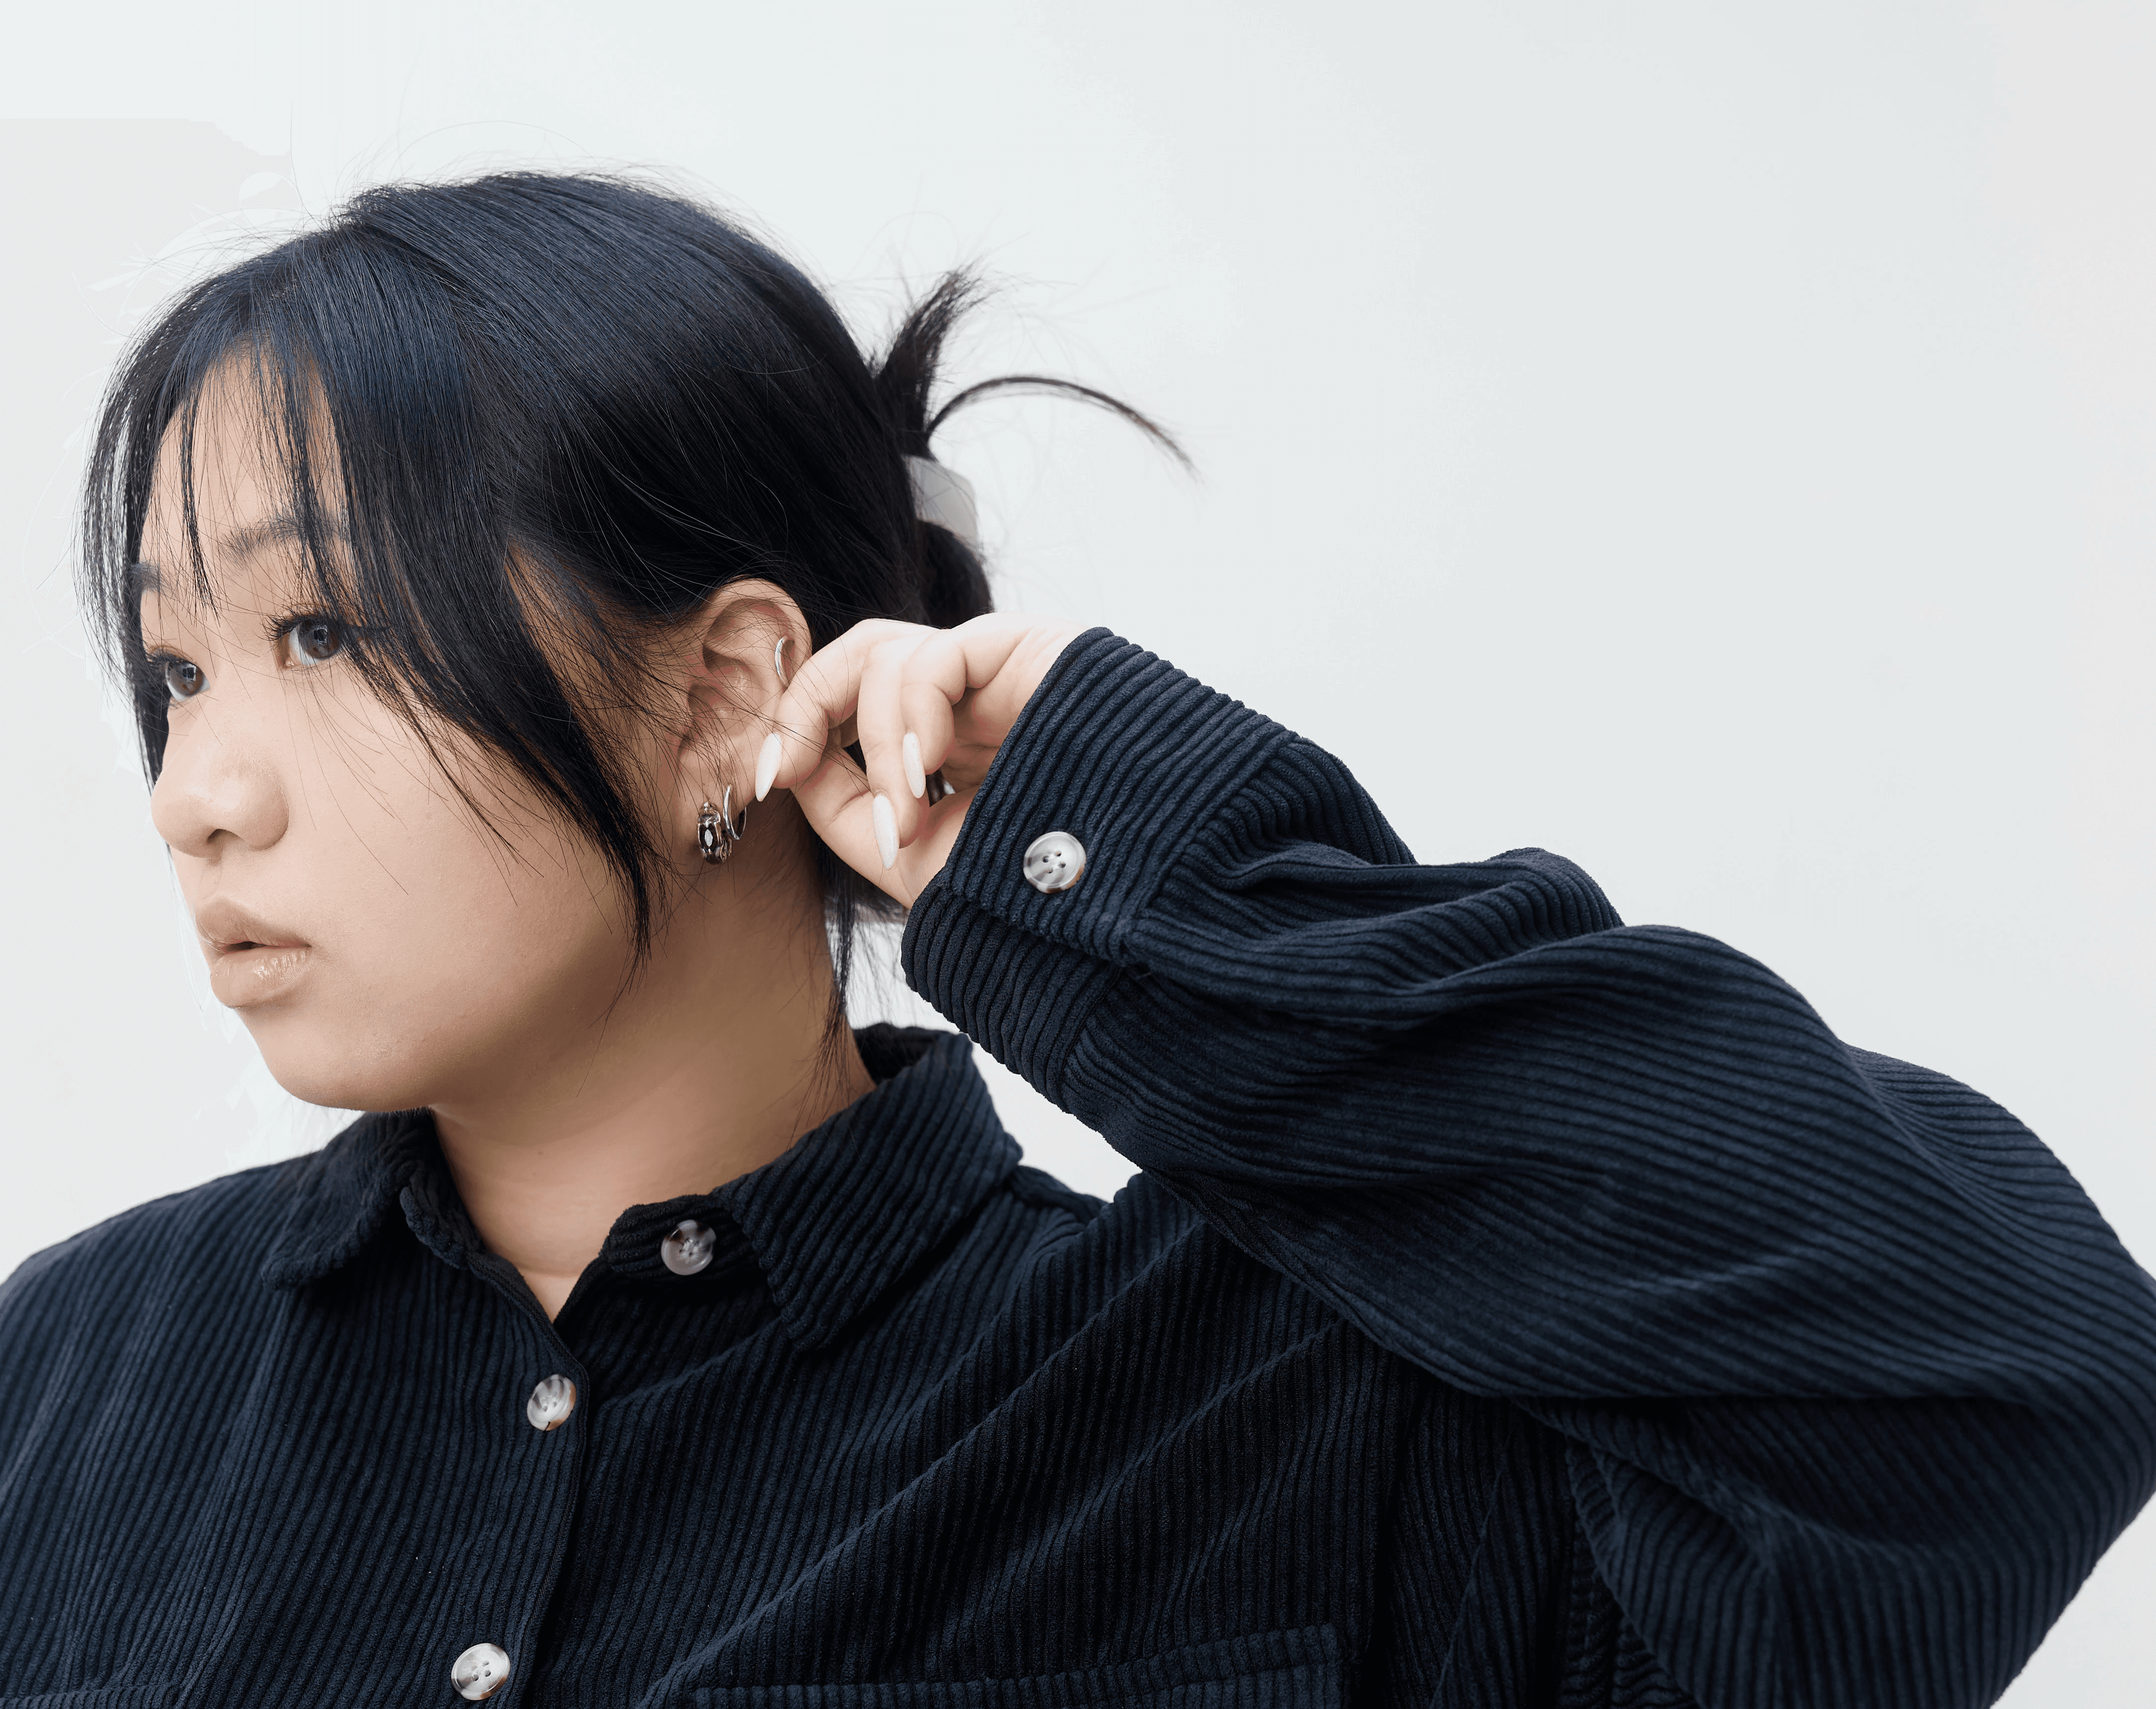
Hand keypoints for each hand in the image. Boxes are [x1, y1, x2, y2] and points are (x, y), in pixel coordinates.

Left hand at [754, 613, 1085, 904]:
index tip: (766, 781)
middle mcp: (972, 698)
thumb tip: (789, 756)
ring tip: (902, 822)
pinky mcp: (1029, 646)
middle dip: (804, 707)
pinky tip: (927, 771)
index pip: (857, 695)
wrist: (1102, 907)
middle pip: (859, 654)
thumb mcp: (905, 858)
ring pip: (885, 654)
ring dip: (875, 748)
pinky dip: (908, 716)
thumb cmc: (1023, 894)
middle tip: (784, 770)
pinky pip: (934, 654)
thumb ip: (841, 805)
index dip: (798, 725)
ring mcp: (999, 671)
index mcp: (950, 742)